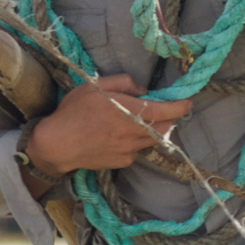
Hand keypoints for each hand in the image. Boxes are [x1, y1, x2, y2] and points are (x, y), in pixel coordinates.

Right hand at [27, 74, 193, 180]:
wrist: (57, 145)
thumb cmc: (73, 112)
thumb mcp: (94, 85)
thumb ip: (123, 83)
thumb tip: (143, 90)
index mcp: (127, 111)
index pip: (165, 110)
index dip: (181, 106)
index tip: (187, 102)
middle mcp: (132, 132)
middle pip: (166, 128)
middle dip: (169, 118)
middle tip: (162, 110)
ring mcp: (129, 150)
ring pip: (154, 140)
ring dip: (154, 130)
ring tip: (139, 122)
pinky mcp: (123, 161)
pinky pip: (139, 150)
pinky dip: (138, 141)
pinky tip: (120, 136)